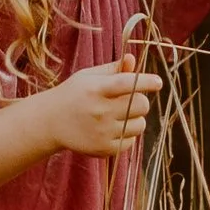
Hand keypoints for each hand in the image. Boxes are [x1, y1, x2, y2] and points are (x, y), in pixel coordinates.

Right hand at [47, 59, 162, 157]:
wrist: (51, 122)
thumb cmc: (74, 94)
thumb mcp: (89, 77)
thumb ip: (113, 69)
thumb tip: (133, 60)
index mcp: (95, 89)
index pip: (127, 84)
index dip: (145, 82)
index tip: (158, 82)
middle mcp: (99, 111)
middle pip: (140, 105)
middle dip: (140, 100)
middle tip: (129, 99)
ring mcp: (102, 132)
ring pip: (140, 125)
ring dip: (135, 118)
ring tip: (119, 115)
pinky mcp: (104, 149)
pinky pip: (131, 141)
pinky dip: (127, 134)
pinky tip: (112, 129)